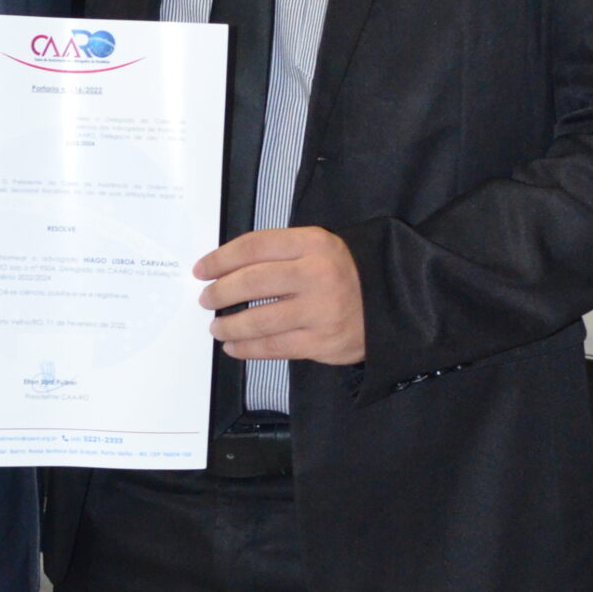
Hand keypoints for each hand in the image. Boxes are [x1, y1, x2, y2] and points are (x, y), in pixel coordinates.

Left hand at [196, 225, 364, 365]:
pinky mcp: (321, 343)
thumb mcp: (316, 249)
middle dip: (220, 293)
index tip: (202, 270)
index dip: (220, 259)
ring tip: (216, 326)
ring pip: (259, 320)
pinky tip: (233, 345)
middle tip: (206, 299)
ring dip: (229, 324)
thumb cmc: (342, 274)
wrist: (390, 303)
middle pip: (252, 282)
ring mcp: (320, 311)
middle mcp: (317, 274)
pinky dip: (247, 348)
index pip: (254, 247)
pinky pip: (274, 347)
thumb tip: (224, 270)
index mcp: (313, 243)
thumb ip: (278, 254)